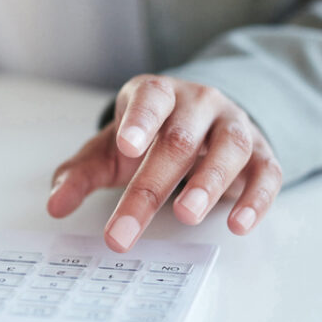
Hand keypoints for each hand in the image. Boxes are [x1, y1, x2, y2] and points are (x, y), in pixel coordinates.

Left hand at [46, 74, 282, 251]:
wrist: (200, 124)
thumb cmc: (149, 138)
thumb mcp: (110, 152)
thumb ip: (81, 174)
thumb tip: (55, 204)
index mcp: (157, 94)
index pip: (150, 99)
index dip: (139, 121)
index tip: (126, 147)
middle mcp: (199, 104)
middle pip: (179, 139)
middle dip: (152, 185)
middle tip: (126, 227)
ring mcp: (233, 126)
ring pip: (229, 148)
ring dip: (208, 183)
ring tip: (186, 215)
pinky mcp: (261, 153)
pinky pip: (266, 172)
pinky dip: (256, 198)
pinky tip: (238, 224)